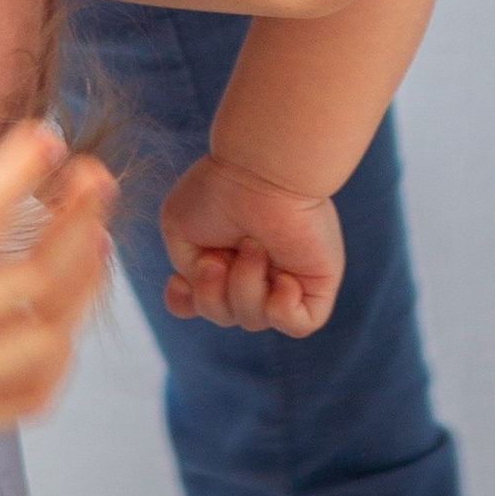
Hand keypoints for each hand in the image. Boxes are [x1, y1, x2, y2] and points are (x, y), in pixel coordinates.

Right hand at [0, 97, 114, 481]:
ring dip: (82, 285)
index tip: (49, 135)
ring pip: (46, 338)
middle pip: (31, 278)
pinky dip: (61, 355)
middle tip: (96, 177)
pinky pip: (30, 396)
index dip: (18, 173)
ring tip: (92, 237)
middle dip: (77, 220)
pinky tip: (60, 315)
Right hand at [159, 154, 342, 336]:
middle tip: (219, 257)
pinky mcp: (316, 284)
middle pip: (222, 315)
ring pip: (254, 320)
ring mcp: (285, 278)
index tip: (179, 281)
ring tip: (254, 247)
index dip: (187, 302)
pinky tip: (283, 278)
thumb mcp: (181, 231)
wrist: (261, 171)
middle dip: (211, 294)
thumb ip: (189, 270)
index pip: (201, 301)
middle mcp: (255, 269)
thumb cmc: (218, 190)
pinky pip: (298, 324)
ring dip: (244, 288)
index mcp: (224, 256)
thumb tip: (214, 290)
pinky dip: (282, 309)